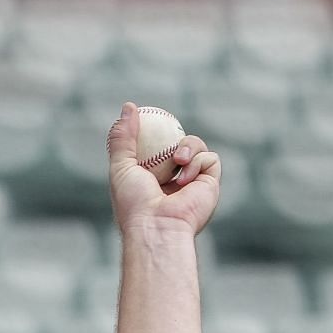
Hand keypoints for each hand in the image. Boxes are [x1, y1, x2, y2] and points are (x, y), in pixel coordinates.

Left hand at [107, 102, 220, 237]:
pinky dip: (198, 162)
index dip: (155, 133)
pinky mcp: (211, 183)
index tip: (149, 118)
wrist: (157, 226)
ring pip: (196, 146)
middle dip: (173, 138)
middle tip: (166, 134)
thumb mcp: (121, 166)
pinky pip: (210, 158)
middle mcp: (173, 181)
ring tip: (178, 160)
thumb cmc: (135, 203)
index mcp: (151, 179)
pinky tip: (186, 178)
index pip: (156, 148)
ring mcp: (193, 182)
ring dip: (188, 147)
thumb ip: (123, 138)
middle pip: (178, 143)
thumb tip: (129, 106)